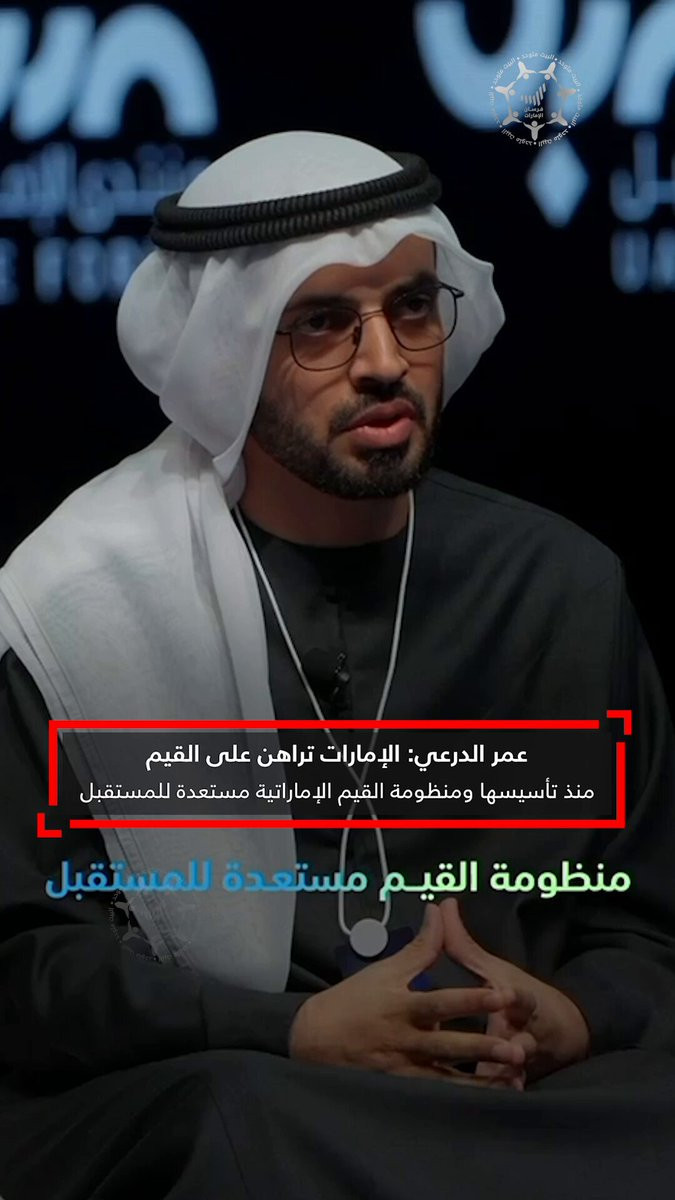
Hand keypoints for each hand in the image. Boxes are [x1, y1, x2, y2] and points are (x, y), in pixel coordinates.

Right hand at [289, 903, 533, 1087]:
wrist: (315, 1039)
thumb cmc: (354, 1000)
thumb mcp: (385, 970)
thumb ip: (419, 946)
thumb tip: (438, 909)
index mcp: (403, 1006)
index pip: (443, 1001)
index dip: (473, 998)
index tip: (503, 993)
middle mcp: (406, 1039)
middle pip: (450, 1045)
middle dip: (484, 1047)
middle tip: (518, 1049)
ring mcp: (404, 1068)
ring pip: (448, 1079)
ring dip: (480, 1081)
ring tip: (511, 1082)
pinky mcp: (401, 1089)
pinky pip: (435, 1098)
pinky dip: (460, 1101)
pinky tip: (484, 1104)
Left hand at [440, 898, 590, 1083]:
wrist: (565, 1030)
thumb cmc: (519, 997)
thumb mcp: (495, 969)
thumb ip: (464, 944)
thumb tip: (441, 904)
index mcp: (517, 997)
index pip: (518, 993)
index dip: (512, 994)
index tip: (506, 993)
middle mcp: (524, 1026)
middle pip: (521, 1034)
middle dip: (517, 1042)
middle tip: (514, 1051)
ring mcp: (526, 1053)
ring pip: (520, 1065)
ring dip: (513, 1072)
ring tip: (509, 1081)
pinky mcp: (522, 1075)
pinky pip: (514, 1085)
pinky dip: (509, 1091)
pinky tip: (505, 1097)